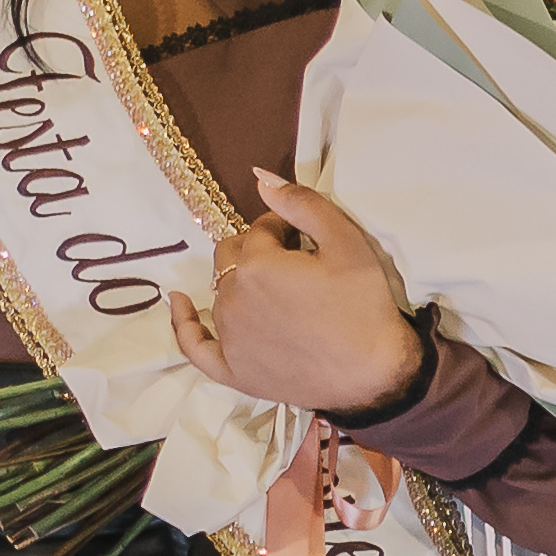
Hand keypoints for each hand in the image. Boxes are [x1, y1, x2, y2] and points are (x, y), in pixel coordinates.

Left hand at [176, 170, 429, 416]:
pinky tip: (179, 304)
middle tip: (292, 262)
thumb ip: (302, 205)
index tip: (306, 238)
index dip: (284, 228)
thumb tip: (261, 179)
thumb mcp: (346, 243)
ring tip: (273, 289)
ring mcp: (229, 337)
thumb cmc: (364, 307)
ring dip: (240, 282)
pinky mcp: (233, 371)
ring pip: (220, 291)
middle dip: (256, 250)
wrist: (376, 376)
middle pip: (232, 256)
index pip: (260, 230)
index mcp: (257, 264)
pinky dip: (184, 323)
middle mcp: (233, 298)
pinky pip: (194, 345)